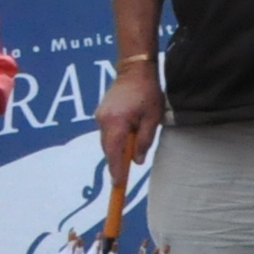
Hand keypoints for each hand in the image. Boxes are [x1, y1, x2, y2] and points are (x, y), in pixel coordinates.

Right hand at [95, 61, 161, 180]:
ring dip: (117, 148)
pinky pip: (107, 131)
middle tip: (123, 176)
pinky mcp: (101, 112)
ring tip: (130, 151)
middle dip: (116, 161)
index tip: (118, 185)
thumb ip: (143, 141)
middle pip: (108, 149)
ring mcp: (100, 115)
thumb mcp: (152, 119)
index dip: (116, 171)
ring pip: (107, 140)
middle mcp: (103, 121)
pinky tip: (127, 135)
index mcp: (116, 124)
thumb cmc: (147, 92)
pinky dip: (116, 138)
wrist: (135, 69)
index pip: (113, 154)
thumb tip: (136, 161)